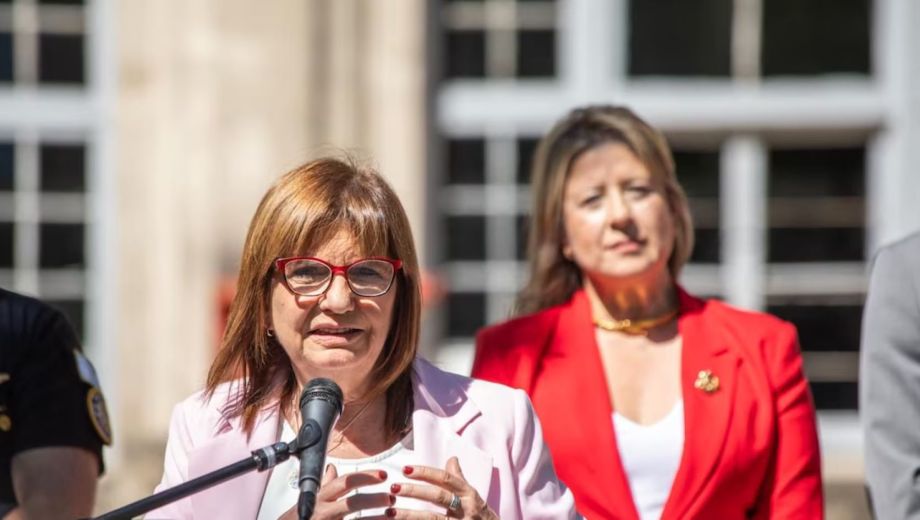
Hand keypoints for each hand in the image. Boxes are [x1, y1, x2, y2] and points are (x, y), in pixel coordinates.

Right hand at [277, 464, 394, 519]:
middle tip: (392, 496)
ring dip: (376, 519)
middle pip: (351, 503)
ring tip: (393, 515)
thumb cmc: (295, 519)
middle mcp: (323, 511)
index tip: (383, 474)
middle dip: (373, 499)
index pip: (345, 482)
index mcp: (321, 497)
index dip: (365, 477)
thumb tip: (332, 469)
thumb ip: (324, 485)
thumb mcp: (307, 500)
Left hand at [387, 456, 498, 518]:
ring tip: (390, 512)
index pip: (445, 479)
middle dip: (415, 492)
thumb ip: (459, 478)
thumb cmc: (480, 514)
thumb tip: (452, 458)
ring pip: (433, 519)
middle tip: (394, 488)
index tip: (405, 469)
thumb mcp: (472, 495)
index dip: (425, 473)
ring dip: (409, 516)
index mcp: (469, 493)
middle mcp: (466, 508)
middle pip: (438, 497)